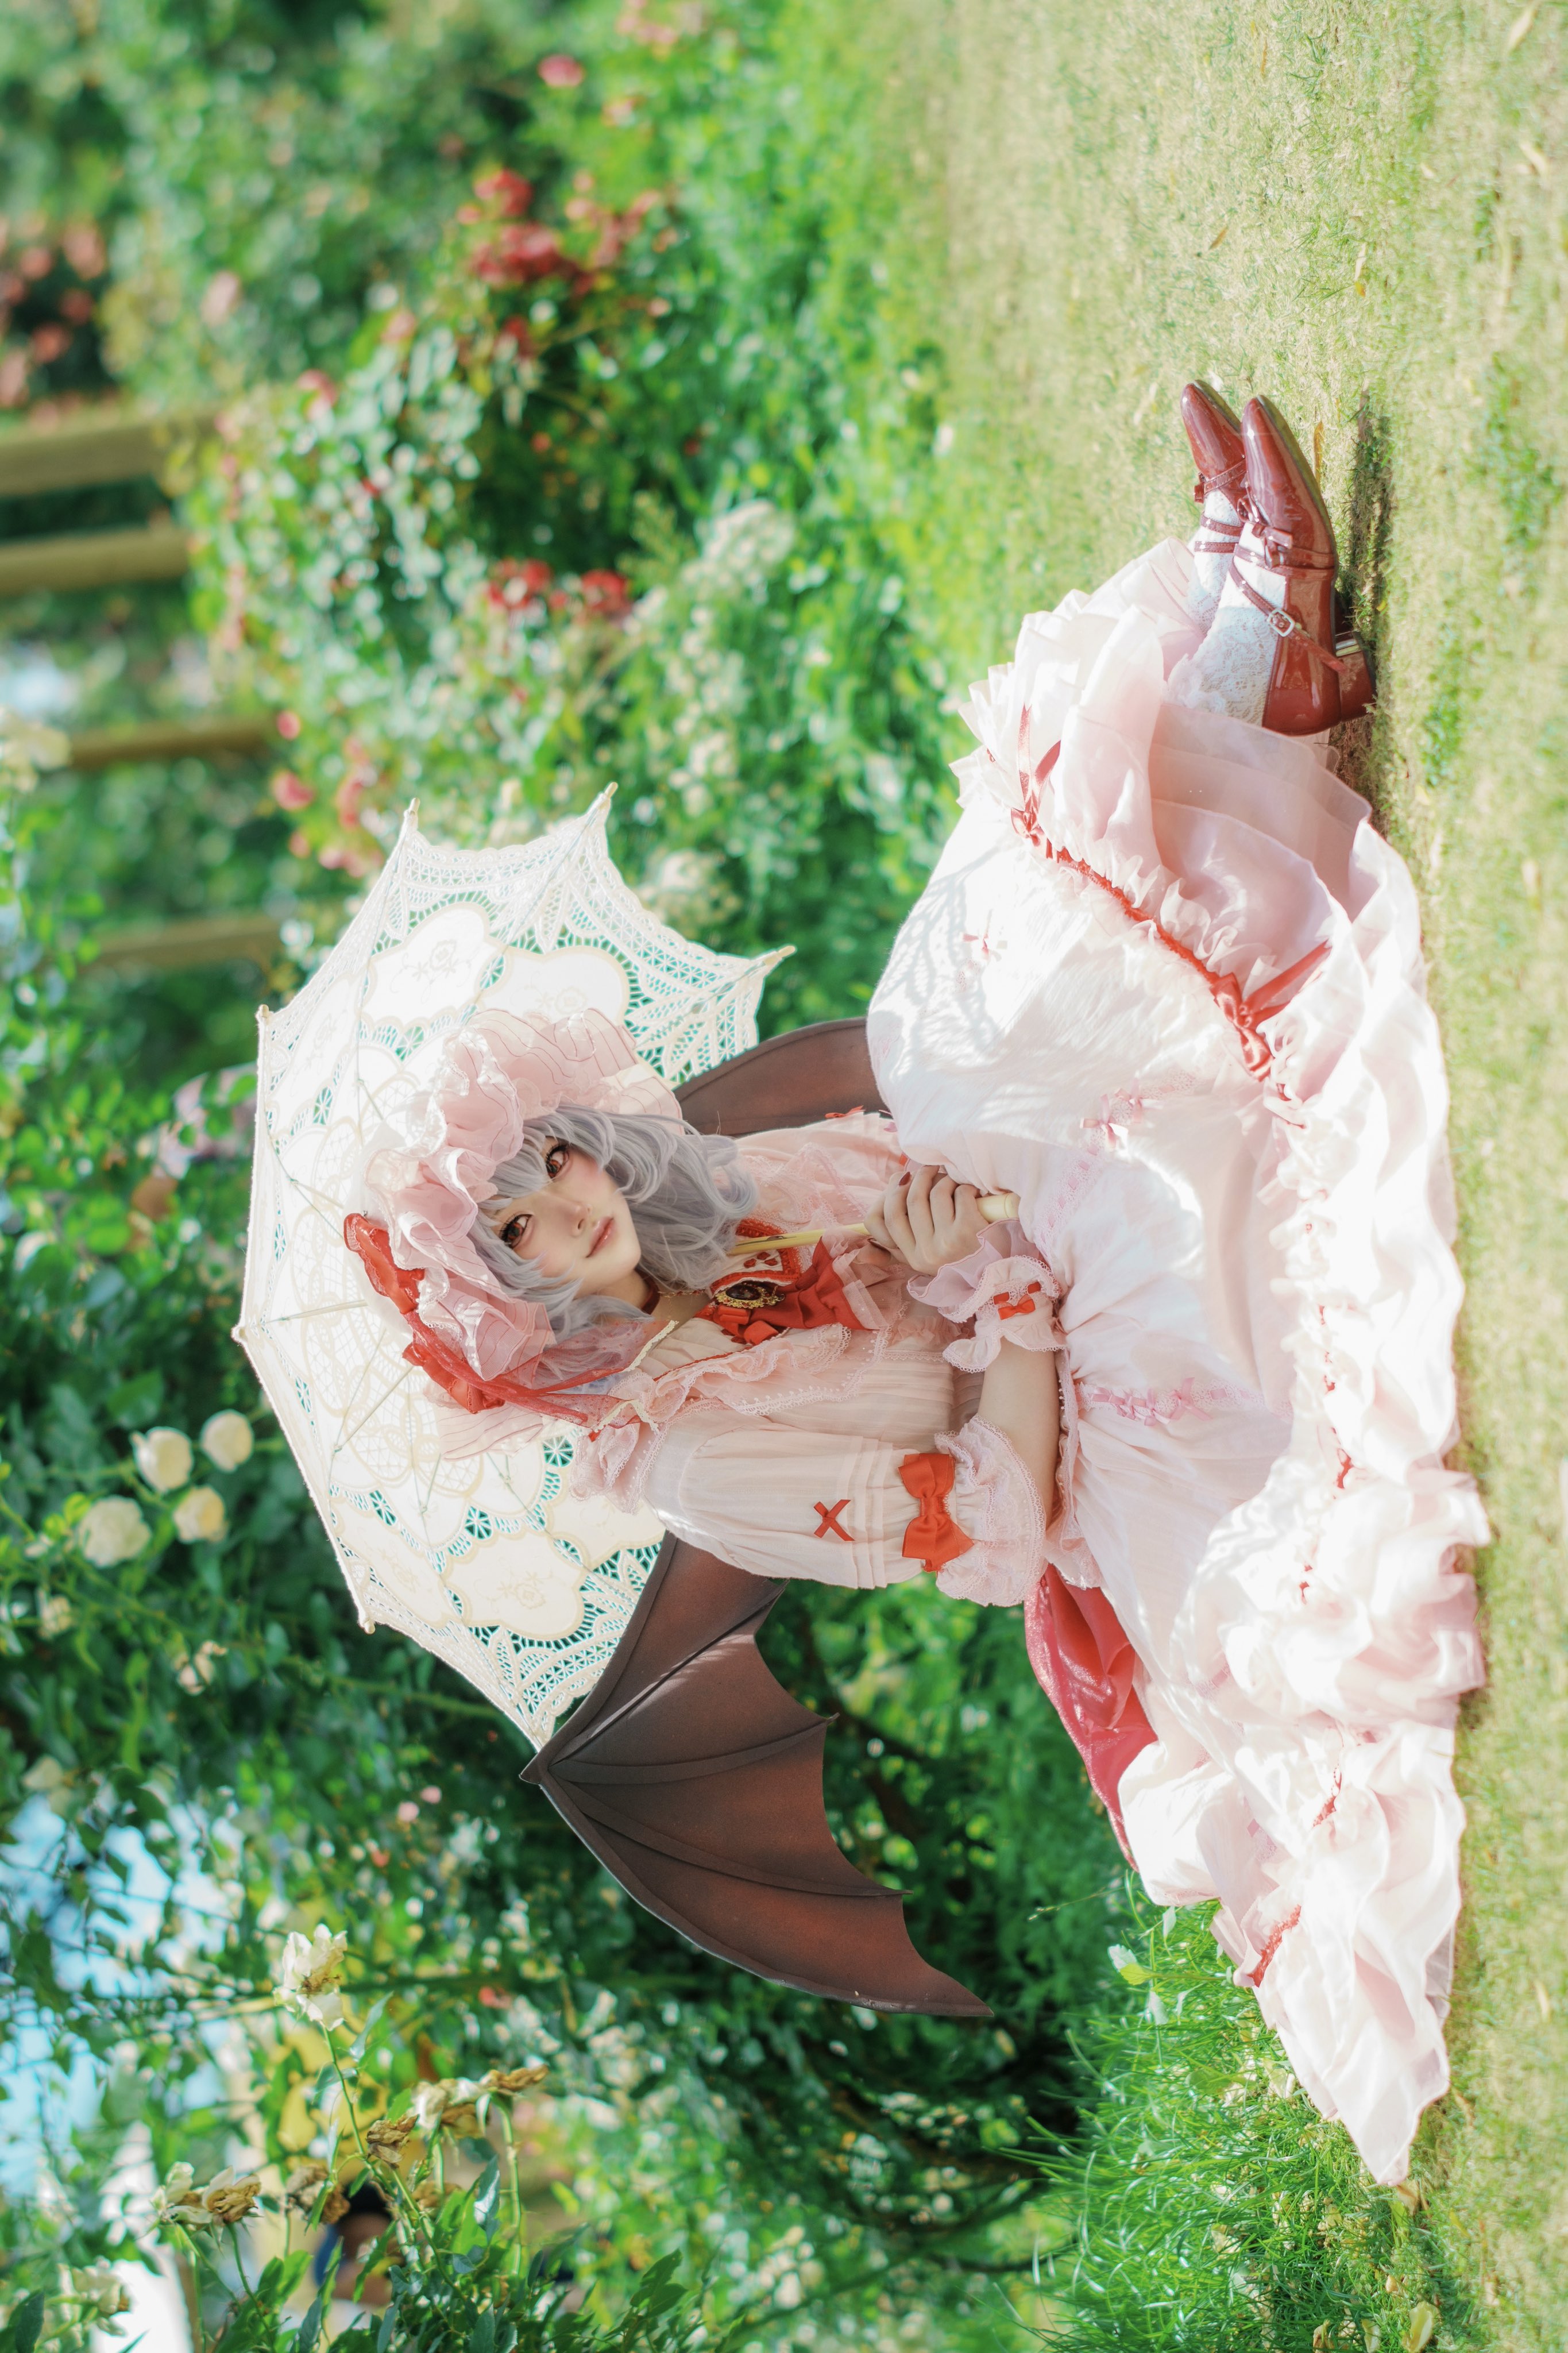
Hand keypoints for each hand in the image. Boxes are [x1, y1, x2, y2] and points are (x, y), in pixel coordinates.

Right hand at [864, 1163, 987, 1273]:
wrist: (999, 1270)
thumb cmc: (959, 1257)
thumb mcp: (926, 1260)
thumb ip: (895, 1252)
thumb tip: (860, 1253)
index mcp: (911, 1257)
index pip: (884, 1218)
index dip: (892, 1192)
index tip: (903, 1179)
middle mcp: (926, 1252)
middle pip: (909, 1200)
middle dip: (919, 1177)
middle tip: (929, 1169)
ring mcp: (947, 1242)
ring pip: (935, 1193)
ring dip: (945, 1180)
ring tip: (953, 1181)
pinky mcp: (969, 1230)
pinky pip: (959, 1194)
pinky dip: (966, 1187)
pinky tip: (972, 1193)